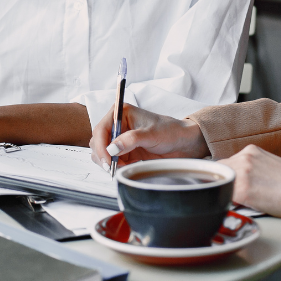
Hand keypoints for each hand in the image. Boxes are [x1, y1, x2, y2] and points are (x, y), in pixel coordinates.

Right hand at [89, 104, 208, 168]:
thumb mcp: (151, 134)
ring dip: (108, 162)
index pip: (101, 129)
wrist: (183, 143)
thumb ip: (130, 140)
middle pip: (97, 141)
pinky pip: (111, 160)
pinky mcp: (124, 150)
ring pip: (102, 152)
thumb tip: (112, 148)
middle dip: (103, 155)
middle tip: (113, 167)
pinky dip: (115, 166)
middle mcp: (119, 124)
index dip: (101, 146)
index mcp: (122, 113)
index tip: (107, 160)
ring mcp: (120, 138)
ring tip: (122, 166)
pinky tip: (126, 166)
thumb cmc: (170, 132)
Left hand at [219, 145, 280, 217]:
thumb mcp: (272, 166)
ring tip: (242, 204)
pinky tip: (243, 209)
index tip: (231, 186)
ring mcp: (242, 172)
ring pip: (222, 184)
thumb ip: (255, 169)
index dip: (228, 177)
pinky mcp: (243, 190)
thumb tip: (245, 181)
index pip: (228, 164)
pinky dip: (230, 205)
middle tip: (235, 198)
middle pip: (221, 173)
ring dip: (227, 194)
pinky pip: (226, 198)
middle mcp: (244, 157)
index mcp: (252, 151)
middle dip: (225, 185)